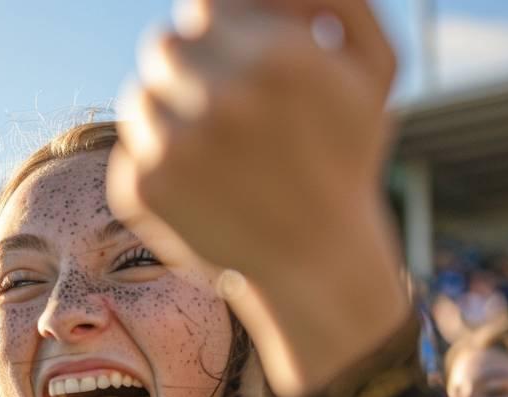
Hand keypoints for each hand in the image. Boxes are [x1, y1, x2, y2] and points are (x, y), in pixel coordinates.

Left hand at [109, 0, 408, 396]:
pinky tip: (202, 182)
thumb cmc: (346, 154)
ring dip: (169, 108)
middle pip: (165, 44)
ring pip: (140, 95)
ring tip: (214, 145)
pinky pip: (133, 145)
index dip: (221, 27)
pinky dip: (159, 156)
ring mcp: (174, 148)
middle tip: (222, 98)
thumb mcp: (374, 66)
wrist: (314, 259)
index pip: (204, 5)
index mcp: (276, 61)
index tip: (238, 57)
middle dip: (191, 64)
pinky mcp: (141, 188)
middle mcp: (219, 102)